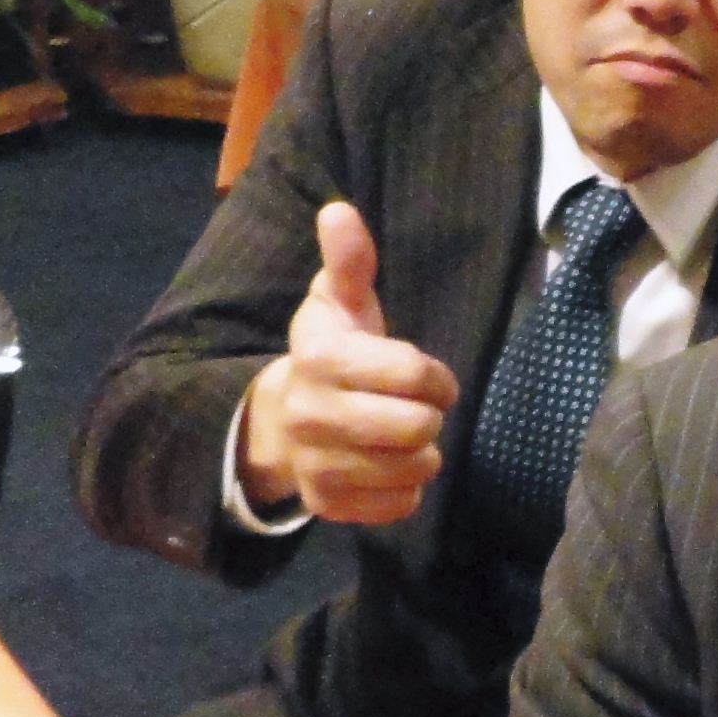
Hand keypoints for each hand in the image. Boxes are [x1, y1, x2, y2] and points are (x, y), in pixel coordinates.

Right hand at [239, 202, 461, 524]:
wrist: (282, 422)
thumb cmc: (332, 353)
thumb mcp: (341, 303)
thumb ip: (349, 261)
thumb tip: (340, 210)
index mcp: (318, 358)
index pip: (414, 375)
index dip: (435, 376)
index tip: (427, 376)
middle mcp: (309, 414)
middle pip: (418, 428)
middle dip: (430, 416)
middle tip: (419, 408)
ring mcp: (315, 466)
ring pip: (414, 469)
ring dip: (422, 453)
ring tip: (401, 436)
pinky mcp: (327, 506)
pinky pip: (400, 505)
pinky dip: (406, 488)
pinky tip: (387, 467)